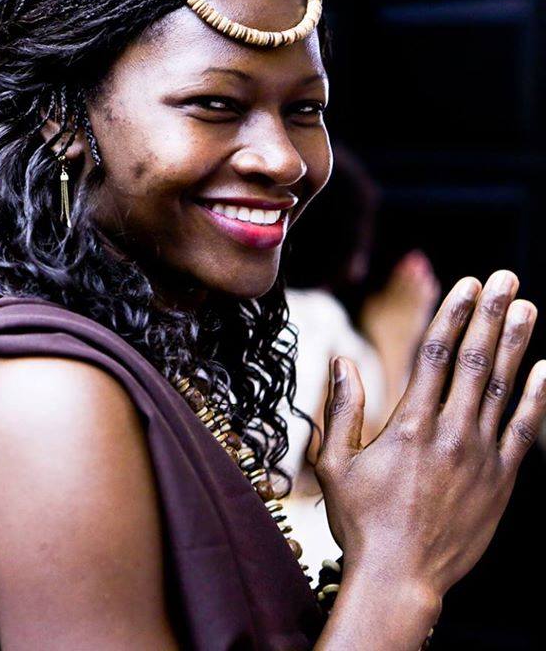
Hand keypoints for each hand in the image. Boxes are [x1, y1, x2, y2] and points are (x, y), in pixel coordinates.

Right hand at [315, 271, 544, 600]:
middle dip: (490, 315)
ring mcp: (480, 457)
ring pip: (502, 388)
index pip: (434, 355)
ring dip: (516, 344)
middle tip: (506, 280)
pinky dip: (536, 397)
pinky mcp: (501, 481)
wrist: (401, 578)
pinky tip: (545, 370)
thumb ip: (341, 410)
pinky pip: (524, 431)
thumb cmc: (360, 520)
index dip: (452, 315)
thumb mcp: (333, 464)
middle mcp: (449, 433)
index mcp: (408, 425)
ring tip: (528, 308)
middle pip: (474, 361)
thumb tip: (342, 362)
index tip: (467, 285)